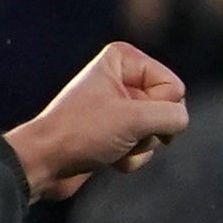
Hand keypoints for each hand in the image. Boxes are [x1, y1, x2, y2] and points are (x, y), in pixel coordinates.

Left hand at [5, 42, 188, 198]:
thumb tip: (179, 123)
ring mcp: (118, 105)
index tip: (127, 115)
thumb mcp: (136, 119)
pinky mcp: (114, 130)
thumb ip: (174, 116)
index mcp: (122, 59)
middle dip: (149, 129)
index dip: (156, 107)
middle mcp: (121, 77)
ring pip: (158, 129)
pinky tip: (108, 159)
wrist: (42, 163)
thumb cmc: (81, 133)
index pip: (173, 86)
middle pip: (168, 107)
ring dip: (140, 146)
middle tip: (119, 133)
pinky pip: (144, 144)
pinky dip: (131, 157)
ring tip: (110, 146)